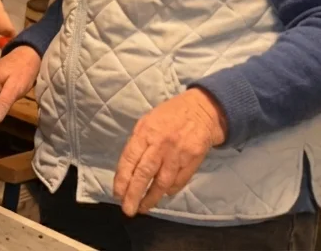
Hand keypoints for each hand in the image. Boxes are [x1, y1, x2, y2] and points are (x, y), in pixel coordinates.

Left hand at [113, 88, 228, 216]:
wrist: (202, 110)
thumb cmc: (170, 115)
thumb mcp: (148, 122)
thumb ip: (138, 143)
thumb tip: (129, 168)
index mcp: (145, 132)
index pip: (129, 159)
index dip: (122, 179)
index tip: (118, 194)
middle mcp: (160, 144)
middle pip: (144, 174)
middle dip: (134, 194)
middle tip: (127, 209)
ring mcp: (178, 154)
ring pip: (162, 182)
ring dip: (151, 198)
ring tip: (143, 208)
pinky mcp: (192, 160)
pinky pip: (179, 181)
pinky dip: (170, 190)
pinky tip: (163, 195)